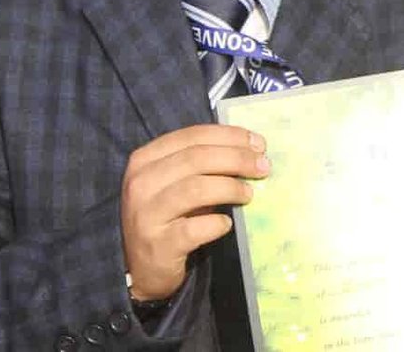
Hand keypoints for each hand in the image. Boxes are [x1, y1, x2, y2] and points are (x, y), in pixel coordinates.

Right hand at [120, 124, 270, 301]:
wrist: (141, 268)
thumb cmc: (168, 217)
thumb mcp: (176, 183)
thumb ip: (203, 163)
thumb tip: (252, 150)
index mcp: (145, 159)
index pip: (192, 135)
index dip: (230, 136)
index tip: (259, 144)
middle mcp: (140, 183)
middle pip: (196, 158)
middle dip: (237, 159)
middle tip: (263, 167)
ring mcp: (145, 214)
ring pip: (195, 189)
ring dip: (230, 188)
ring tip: (249, 194)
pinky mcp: (157, 245)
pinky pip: (194, 228)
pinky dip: (217, 223)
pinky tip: (227, 224)